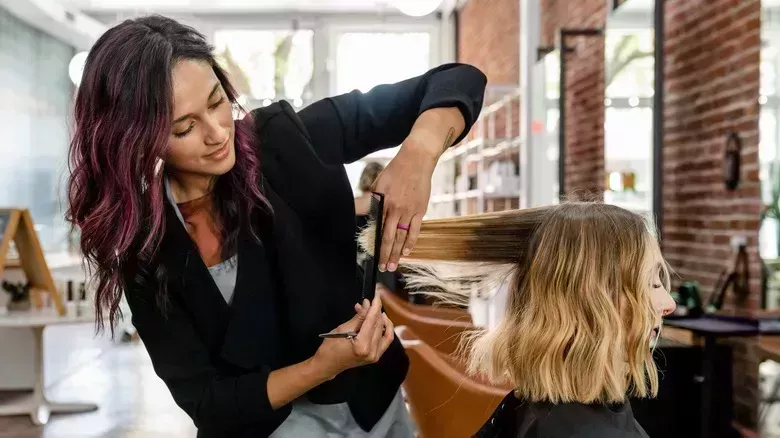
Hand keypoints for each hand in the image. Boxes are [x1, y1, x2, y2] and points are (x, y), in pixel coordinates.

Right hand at [312, 295, 394, 379]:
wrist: (327, 365)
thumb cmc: (330, 347)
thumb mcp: (343, 329)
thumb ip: (358, 317)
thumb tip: (367, 304)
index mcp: (362, 345)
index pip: (372, 321)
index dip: (375, 306)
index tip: (377, 295)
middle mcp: (372, 351)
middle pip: (379, 325)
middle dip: (375, 311)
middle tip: (369, 302)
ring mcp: (375, 355)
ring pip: (385, 332)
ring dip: (381, 319)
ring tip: (374, 310)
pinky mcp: (376, 356)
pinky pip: (386, 340)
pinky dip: (385, 329)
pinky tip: (381, 321)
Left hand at [372, 107, 464, 271]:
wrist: (417, 160)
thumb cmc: (395, 171)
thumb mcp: (378, 184)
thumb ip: (371, 201)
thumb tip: (359, 211)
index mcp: (385, 204)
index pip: (379, 230)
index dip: (376, 245)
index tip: (374, 257)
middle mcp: (397, 210)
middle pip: (390, 238)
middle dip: (386, 254)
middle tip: (384, 267)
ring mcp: (410, 211)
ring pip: (402, 237)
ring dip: (398, 253)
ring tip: (394, 265)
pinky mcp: (421, 210)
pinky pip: (415, 230)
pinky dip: (411, 242)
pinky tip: (407, 252)